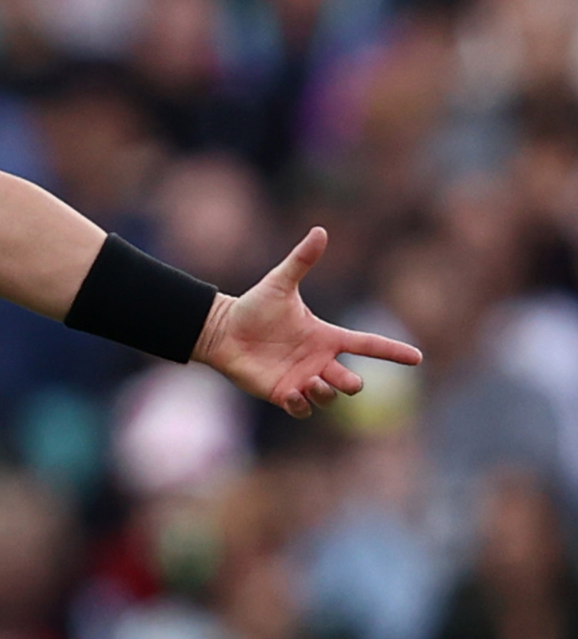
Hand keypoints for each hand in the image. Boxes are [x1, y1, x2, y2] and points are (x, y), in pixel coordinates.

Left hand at [194, 227, 422, 417]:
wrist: (222, 329)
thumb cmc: (253, 306)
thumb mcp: (280, 283)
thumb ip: (301, 260)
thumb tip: (320, 230)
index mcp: (326, 336)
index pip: (367, 344)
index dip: (392, 351)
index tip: (417, 357)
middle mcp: (319, 361)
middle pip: (350, 381)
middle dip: (352, 384)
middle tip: (345, 380)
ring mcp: (302, 379)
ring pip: (329, 397)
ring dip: (325, 393)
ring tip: (310, 381)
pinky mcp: (282, 393)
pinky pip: (301, 408)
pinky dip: (301, 404)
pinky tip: (290, 393)